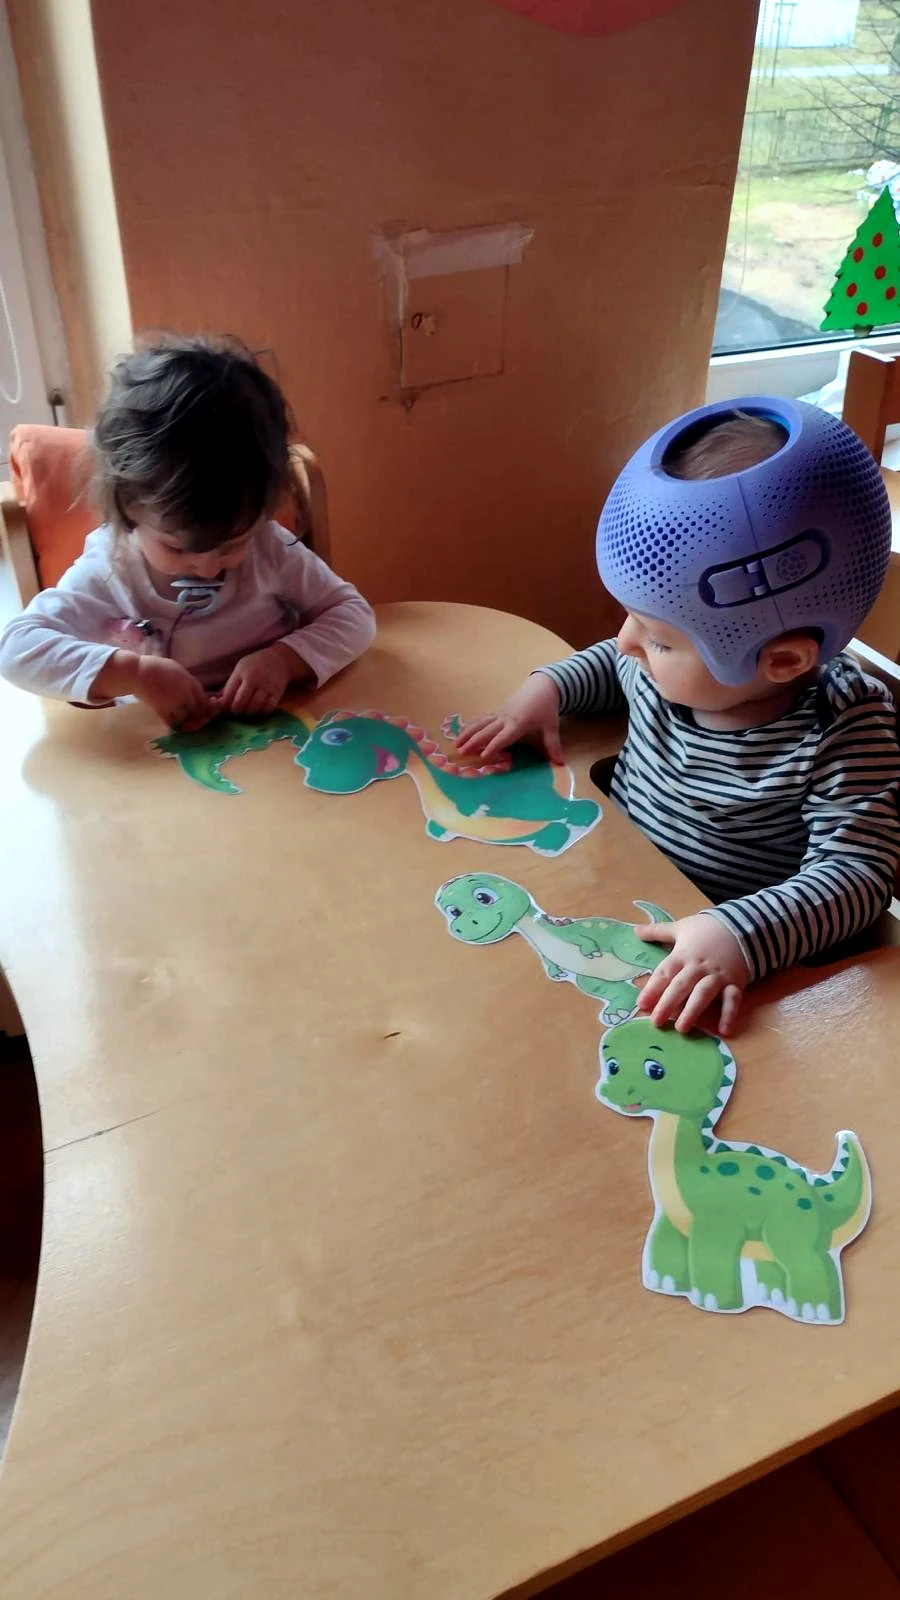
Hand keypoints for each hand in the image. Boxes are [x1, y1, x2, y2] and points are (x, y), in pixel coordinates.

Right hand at [132, 655, 211, 730]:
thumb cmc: (156, 668)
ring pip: (187, 719)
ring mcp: (173, 703)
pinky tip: (175, 726)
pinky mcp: (162, 710)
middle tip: (200, 721)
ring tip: (188, 726)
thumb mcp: (176, 669)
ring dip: (189, 724)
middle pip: (198, 710)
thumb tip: (194, 691)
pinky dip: (175, 726)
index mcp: (188, 681)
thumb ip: (187, 681)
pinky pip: (172, 723)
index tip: (207, 709)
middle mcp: (184, 693)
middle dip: (201, 717)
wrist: (137, 673)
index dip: (207, 705)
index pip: (203, 697)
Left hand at [216, 643, 297, 716]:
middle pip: (240, 702)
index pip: (228, 694)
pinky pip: (268, 708)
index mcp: (241, 673)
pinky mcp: (277, 692)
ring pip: (254, 707)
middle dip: (236, 710)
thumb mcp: (240, 669)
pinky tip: (260, 708)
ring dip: (249, 712)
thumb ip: (229, 686)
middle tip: (237, 710)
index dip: (225, 705)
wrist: (279, 659)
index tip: (226, 707)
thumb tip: (217, 702)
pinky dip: (262, 712)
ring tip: (248, 710)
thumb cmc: (255, 665)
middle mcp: (254, 679)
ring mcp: (266, 686)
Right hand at [455, 674, 563, 763]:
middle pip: (487, 731)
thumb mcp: (551, 726)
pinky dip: (471, 725)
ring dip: (467, 733)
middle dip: (473, 742)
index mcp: (518, 724)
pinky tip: (462, 731)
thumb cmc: (546, 708)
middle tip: (461, 752)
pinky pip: (482, 718)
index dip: (493, 746)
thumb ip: (553, 745)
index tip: (483, 756)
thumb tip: (559, 763)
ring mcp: (500, 713)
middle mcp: (506, 718)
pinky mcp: (498, 710)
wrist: (542, 686)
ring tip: (455, 743)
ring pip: (480, 723)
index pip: (503, 737)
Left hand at [634, 914, 749, 1035]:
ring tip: (681, 1028)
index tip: (641, 1004)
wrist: (741, 926)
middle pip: (681, 986)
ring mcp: (717, 976)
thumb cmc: (706, 930)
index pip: (665, 972)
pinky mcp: (735, 983)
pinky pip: (733, 1000)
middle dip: (668, 1004)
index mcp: (683, 954)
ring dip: (693, 1010)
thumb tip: (635, 930)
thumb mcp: (680, 927)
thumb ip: (657, 932)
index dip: (652, 988)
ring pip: (703, 994)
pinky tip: (724, 1031)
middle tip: (656, 1022)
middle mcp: (699, 967)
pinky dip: (729, 1015)